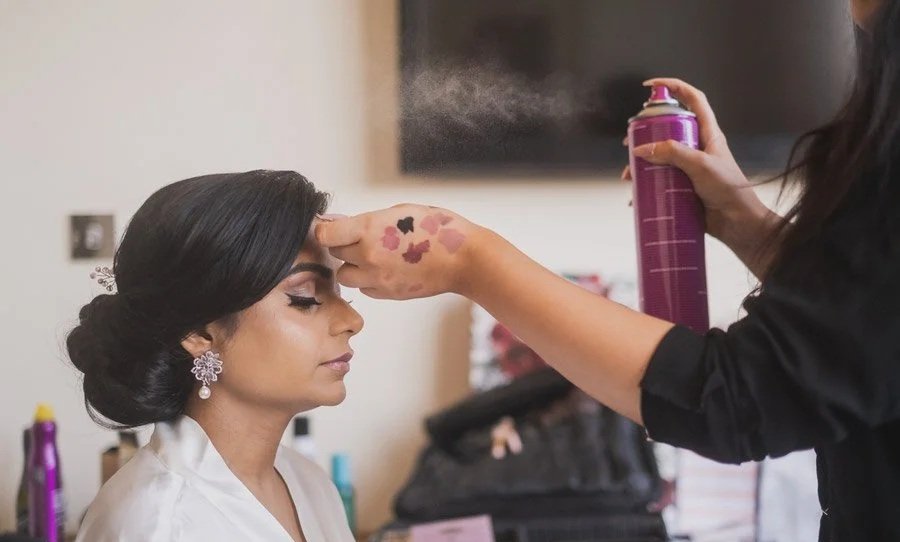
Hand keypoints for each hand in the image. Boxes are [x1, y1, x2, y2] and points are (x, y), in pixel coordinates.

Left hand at [315, 204, 480, 298]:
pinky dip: (368, 280)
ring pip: (345, 275)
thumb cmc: (438, 228)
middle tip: (360, 238)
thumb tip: (336, 223)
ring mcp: (377, 278)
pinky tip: (385, 269)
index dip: (325, 229)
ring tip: (372, 256)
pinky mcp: (387, 294)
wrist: (464, 259)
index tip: (331, 227)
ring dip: (352, 265)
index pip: (325, 234)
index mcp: (370, 229)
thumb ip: (366, 220)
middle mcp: (369, 256)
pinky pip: (364, 288)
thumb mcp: (400, 210)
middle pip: (334, 253)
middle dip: (343, 244)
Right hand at [622, 78, 767, 242]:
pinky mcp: (682, 186)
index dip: (674, 87)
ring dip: (641, 165)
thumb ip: (673, 153)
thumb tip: (644, 149)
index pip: (693, 99)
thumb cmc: (729, 189)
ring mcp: (688, 167)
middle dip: (646, 133)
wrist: (737, 223)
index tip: (652, 86)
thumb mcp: (701, 165)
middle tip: (630, 140)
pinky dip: (645, 187)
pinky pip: (659, 181)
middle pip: (668, 129)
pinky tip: (636, 196)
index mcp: (707, 134)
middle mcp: (697, 147)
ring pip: (659, 157)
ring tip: (629, 175)